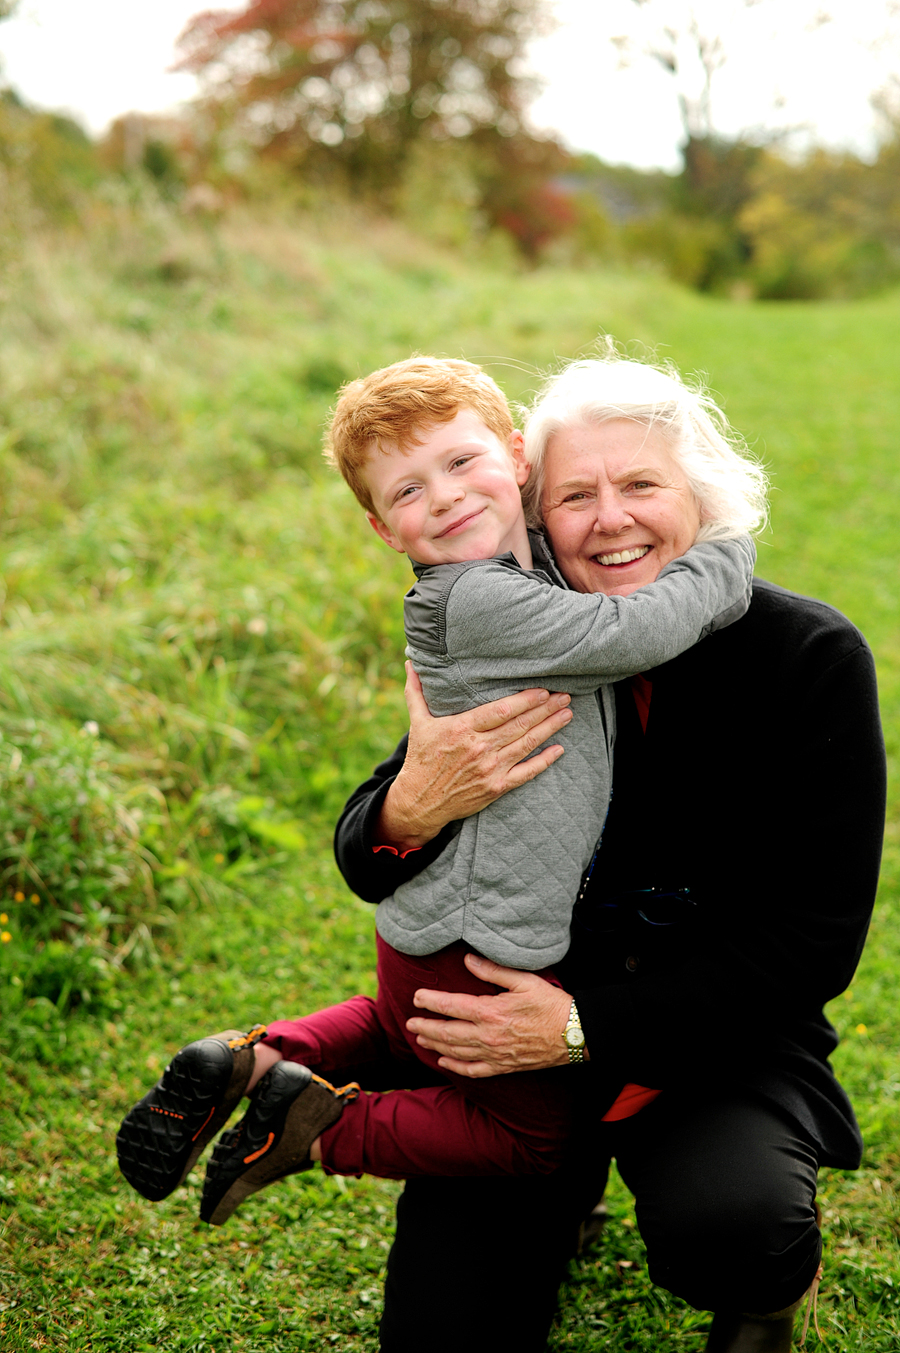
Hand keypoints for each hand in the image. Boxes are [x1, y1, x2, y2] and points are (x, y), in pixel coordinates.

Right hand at [375, 665, 572, 851]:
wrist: (419, 801)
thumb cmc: (421, 759)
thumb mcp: (417, 723)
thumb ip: (417, 692)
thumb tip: (411, 663)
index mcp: (461, 728)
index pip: (500, 710)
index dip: (525, 700)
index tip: (543, 690)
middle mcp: (478, 748)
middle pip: (519, 725)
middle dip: (545, 709)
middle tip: (565, 696)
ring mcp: (489, 769)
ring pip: (526, 744)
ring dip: (549, 728)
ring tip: (567, 714)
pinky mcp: (496, 787)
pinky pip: (526, 773)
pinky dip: (544, 761)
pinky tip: (559, 749)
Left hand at [406, 953, 576, 1076]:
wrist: (575, 1033)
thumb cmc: (551, 1004)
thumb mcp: (523, 980)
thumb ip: (492, 971)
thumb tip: (468, 960)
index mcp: (491, 1012)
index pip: (452, 1006)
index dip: (431, 1002)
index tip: (416, 998)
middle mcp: (488, 1036)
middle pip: (448, 1032)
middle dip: (427, 1026)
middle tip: (410, 1021)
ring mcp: (495, 1054)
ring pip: (457, 1051)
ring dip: (436, 1044)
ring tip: (420, 1038)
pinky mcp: (504, 1067)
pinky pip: (474, 1070)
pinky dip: (456, 1067)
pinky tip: (444, 1062)